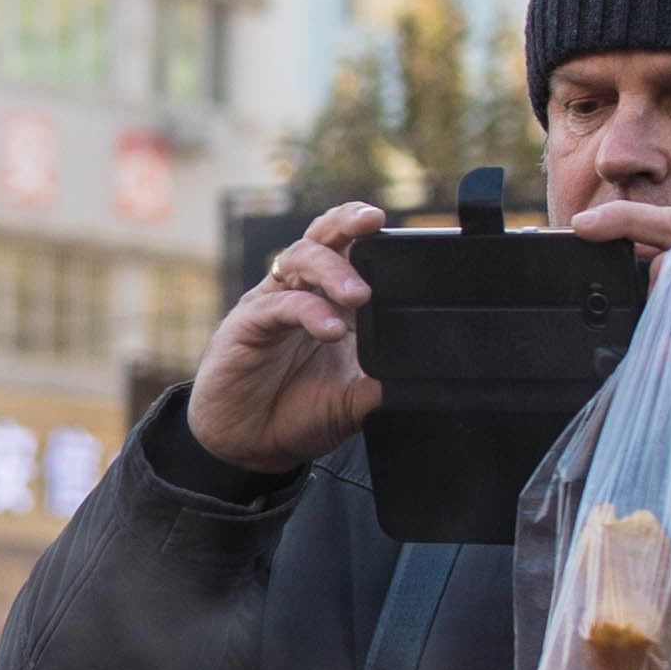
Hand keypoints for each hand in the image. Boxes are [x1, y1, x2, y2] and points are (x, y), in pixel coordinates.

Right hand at [186, 201, 389, 477]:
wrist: (251, 448)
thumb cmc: (298, 413)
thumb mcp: (354, 400)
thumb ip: (383, 383)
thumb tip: (423, 377)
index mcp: (329, 301)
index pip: (351, 251)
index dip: (371, 234)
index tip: (404, 233)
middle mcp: (300, 292)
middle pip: (321, 237)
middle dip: (347, 221)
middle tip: (374, 222)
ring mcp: (272, 305)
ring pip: (299, 259)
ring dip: (332, 269)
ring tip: (360, 295)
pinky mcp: (246, 326)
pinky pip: (278, 305)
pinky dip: (308, 311)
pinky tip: (330, 329)